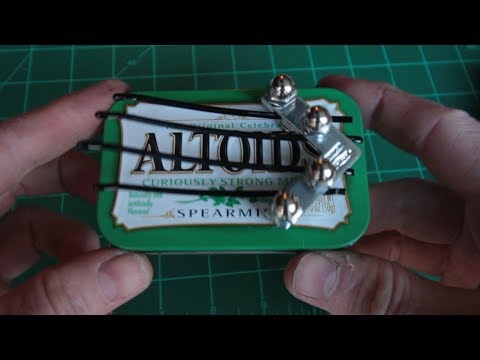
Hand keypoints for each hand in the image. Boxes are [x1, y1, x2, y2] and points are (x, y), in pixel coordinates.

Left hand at [0, 80, 152, 313]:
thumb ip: (59, 299)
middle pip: (21, 166)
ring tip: (108, 257)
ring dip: (75, 228)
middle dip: (79, 175)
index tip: (113, 97)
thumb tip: (134, 269)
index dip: (64, 115)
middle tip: (124, 188)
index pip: (10, 142)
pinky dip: (57, 256)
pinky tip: (82, 278)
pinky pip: (19, 246)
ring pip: (25, 211)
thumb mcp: (1, 321)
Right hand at [284, 75, 479, 313]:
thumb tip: (304, 271)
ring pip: (405, 237)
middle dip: (351, 208)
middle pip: (409, 198)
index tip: (332, 97)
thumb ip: (386, 300)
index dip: (386, 110)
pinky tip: (337, 277)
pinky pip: (415, 267)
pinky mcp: (470, 281)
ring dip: (355, 246)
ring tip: (307, 254)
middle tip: (299, 214)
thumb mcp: (457, 321)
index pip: (443, 136)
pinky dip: (376, 272)